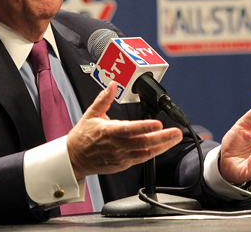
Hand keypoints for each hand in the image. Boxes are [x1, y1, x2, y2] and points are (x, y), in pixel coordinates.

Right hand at [66, 82, 182, 179]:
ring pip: (145, 152)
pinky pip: (142, 159)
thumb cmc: (83, 136)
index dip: (145, 127)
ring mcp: (121, 157)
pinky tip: (164, 146)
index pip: (129, 129)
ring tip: (175, 138)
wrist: (74, 158)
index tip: (158, 124)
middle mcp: (116, 146)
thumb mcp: (91, 114)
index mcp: (108, 131)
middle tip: (176, 132)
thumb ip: (104, 99)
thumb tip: (112, 85)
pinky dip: (154, 152)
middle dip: (162, 137)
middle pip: (142, 142)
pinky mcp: (123, 164)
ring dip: (162, 145)